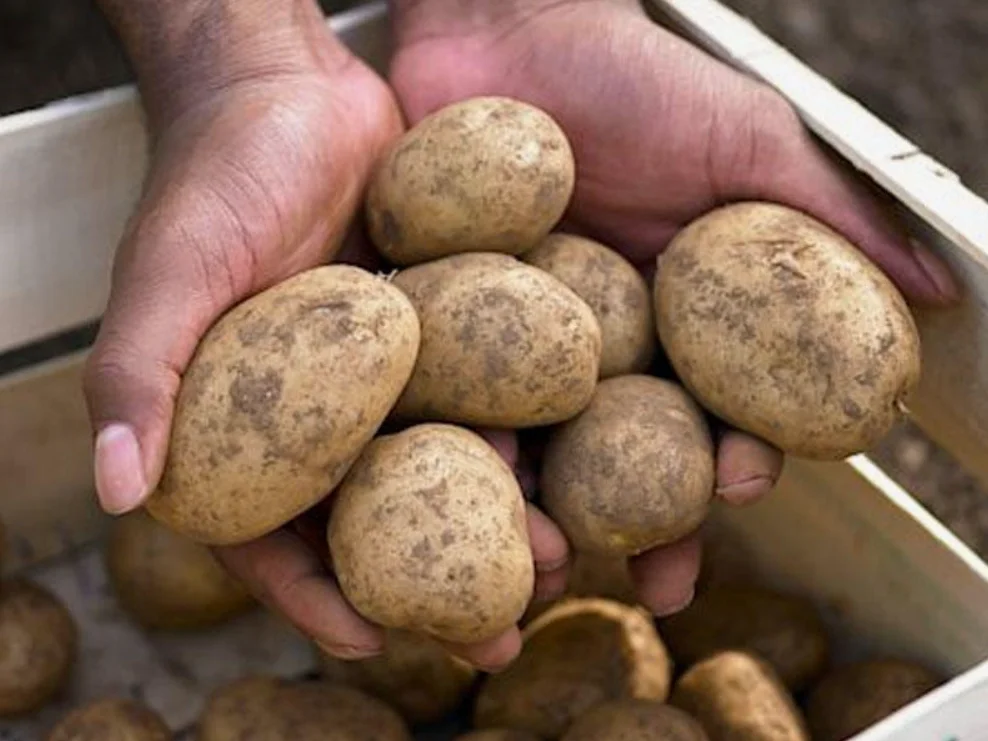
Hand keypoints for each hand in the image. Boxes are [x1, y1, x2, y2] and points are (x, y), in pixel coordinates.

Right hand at [83, 12, 569, 669]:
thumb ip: (137, 373)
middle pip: (371, 521)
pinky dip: (514, 433)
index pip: (267, 537)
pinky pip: (474, 395)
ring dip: (491, 521)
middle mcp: (313, 413)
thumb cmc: (216, 173)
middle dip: (430, 585)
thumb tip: (117, 491)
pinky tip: (564, 464)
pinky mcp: (432, 331)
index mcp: (237, 424)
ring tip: (554, 561)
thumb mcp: (170, 270)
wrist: (292, 86)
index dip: (313, 598)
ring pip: (436, 468)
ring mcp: (379, 376)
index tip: (374, 644)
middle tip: (496, 634)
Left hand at [389, 0, 959, 614]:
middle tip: (653, 584)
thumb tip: (939, 297)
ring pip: (538, 448)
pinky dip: (458, 444)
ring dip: (550, 512)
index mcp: (678, 322)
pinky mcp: (440, 326)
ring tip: (552, 560)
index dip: (734, 460)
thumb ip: (832, 221)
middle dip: (646, 526)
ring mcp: (515, 344)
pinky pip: (448, 395)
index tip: (742, 486)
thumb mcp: (748, 143)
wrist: (507, 24)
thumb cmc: (635, 77)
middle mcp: (599, 347)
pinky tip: (467, 481)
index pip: (715, 413)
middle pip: (627, 459)